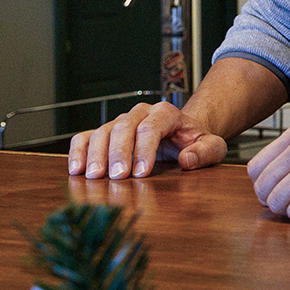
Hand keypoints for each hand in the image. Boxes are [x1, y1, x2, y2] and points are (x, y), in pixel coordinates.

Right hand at [69, 101, 226, 179]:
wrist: (183, 134)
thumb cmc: (195, 142)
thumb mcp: (212, 146)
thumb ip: (206, 151)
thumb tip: (187, 159)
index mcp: (166, 113)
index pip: (151, 127)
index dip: (144, 150)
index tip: (140, 173)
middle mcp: (141, 113)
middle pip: (124, 127)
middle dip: (118, 153)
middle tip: (116, 176)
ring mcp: (121, 121)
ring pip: (103, 131)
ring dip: (96, 154)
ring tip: (94, 176)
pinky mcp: (106, 132)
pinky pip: (86, 136)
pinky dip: (79, 151)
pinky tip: (77, 169)